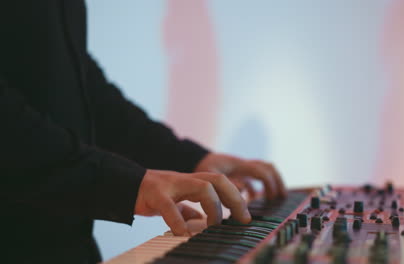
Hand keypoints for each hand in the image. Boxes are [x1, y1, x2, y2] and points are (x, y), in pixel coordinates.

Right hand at [134, 169, 250, 234]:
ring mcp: (170, 184)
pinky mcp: (155, 194)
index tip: (245, 216)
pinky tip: (184, 235)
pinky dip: (179, 223)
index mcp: (190, 181)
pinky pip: (170, 207)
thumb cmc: (150, 195)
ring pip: (202, 187)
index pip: (221, 182)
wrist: (122, 185)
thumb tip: (199, 220)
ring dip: (213, 208)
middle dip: (235, 198)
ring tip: (214, 226)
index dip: (236, 196)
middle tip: (242, 219)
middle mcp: (184, 179)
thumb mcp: (173, 200)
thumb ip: (186, 208)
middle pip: (218, 179)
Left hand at [194, 153, 286, 199]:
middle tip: (281, 197)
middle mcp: (243, 164)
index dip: (270, 184)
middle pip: (268, 167)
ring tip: (275, 197)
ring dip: (271, 182)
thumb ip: (226, 183)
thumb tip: (244, 189)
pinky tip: (253, 197)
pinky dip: (257, 186)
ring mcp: (241, 167)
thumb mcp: (210, 175)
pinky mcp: (237, 172)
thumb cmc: (201, 167)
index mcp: (239, 164)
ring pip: (263, 171)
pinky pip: (253, 177)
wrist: (193, 158)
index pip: (262, 171)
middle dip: (277, 181)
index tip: (273, 198)